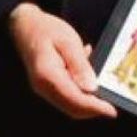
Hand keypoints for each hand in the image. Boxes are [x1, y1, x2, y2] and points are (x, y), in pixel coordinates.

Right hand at [8, 2, 116, 119]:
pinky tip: (86, 80)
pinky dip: (79, 96)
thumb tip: (92, 88)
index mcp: (48, 74)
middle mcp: (42, 86)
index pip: (74, 99)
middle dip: (93, 109)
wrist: (24, 25)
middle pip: (72, 108)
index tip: (112, 111)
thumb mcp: (68, 41)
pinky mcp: (45, 87)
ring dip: (87, 104)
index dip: (95, 107)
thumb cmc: (46, 29)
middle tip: (111, 102)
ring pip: (69, 106)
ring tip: (102, 91)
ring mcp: (42, 88)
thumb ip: (80, 64)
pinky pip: (65, 98)